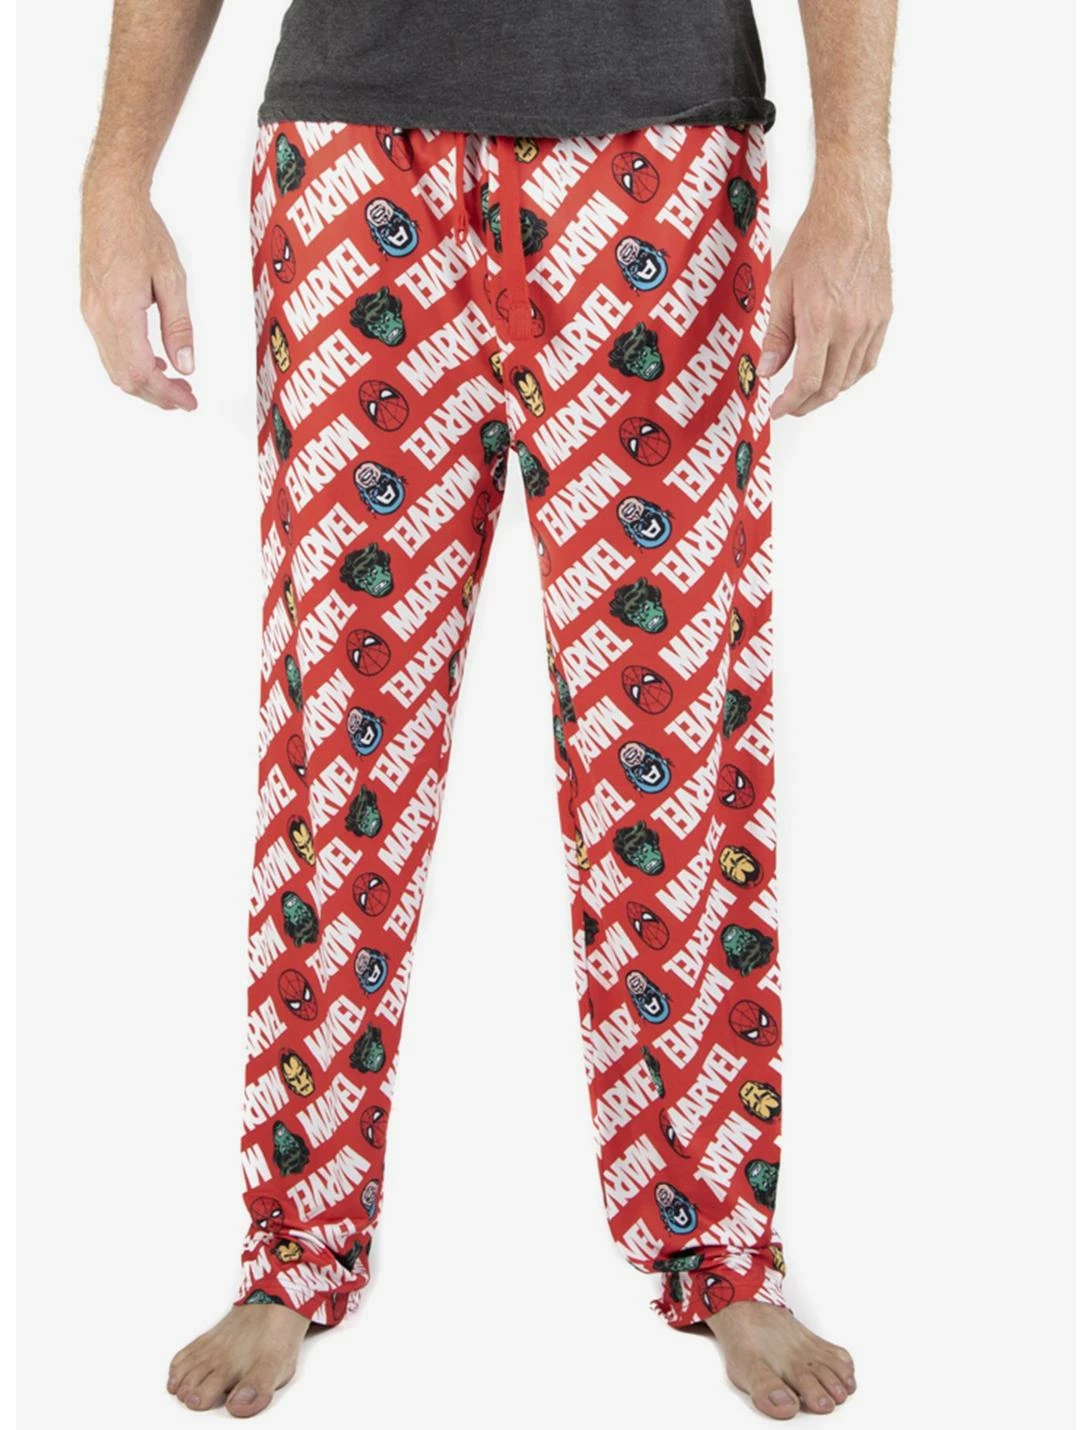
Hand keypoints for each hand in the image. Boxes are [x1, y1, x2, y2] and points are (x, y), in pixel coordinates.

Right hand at [80, 175, 197, 410]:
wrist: (110, 201)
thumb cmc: (141, 232)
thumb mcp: (172, 280)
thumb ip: (180, 327)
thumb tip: (186, 365)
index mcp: (120, 312)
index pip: (141, 372)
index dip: (166, 394)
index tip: (189, 401)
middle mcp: (99, 317)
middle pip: (125, 378)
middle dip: (157, 395)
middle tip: (186, 397)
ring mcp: (91, 314)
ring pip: (115, 368)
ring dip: (145, 382)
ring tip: (175, 382)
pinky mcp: (90, 308)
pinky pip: (109, 350)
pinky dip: (132, 365)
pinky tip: (155, 362)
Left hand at [759, 153, 892, 417]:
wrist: (853, 215)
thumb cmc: (816, 242)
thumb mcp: (782, 288)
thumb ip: (777, 334)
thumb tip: (769, 370)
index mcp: (820, 321)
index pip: (806, 381)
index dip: (790, 403)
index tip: (778, 409)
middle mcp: (849, 327)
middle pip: (830, 386)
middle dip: (807, 403)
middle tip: (790, 405)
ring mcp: (870, 323)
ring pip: (850, 378)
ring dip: (829, 391)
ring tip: (810, 391)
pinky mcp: (884, 316)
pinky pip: (868, 360)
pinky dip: (851, 374)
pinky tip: (837, 373)